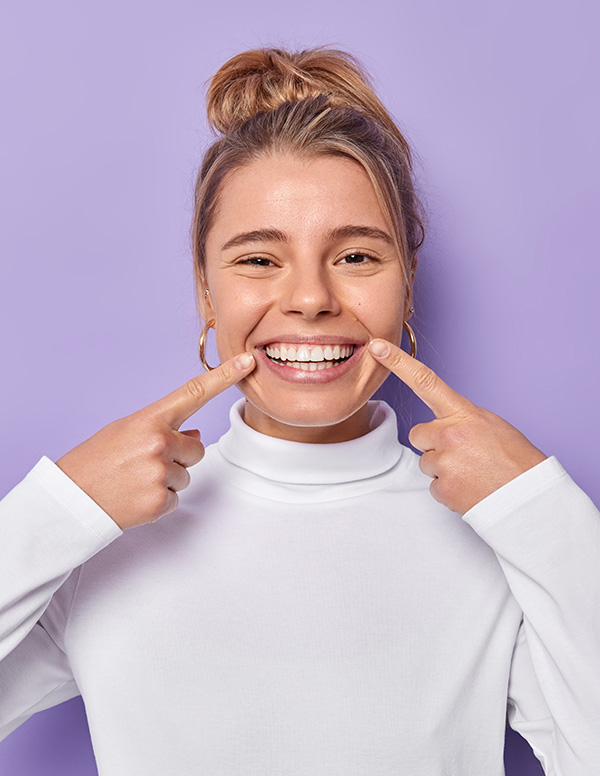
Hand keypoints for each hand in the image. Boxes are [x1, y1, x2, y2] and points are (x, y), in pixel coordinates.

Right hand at [55, 353, 255, 529]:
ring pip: (186, 475)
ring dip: (166, 480)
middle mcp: (159, 442)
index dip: (224, 376)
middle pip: (196, 449)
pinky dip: (159, 501)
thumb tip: (197, 436)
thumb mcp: (125, 432)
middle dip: (178, 458)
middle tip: (143, 464)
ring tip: (134, 480)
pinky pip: (175, 498)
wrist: (69, 499)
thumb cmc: (95, 461)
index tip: (247, 361)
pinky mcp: (159, 500)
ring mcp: (160, 472)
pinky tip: (135, 496)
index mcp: (149, 419)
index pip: (194, 392)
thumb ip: (163, 429)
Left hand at [368, 338, 547, 514]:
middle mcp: (449, 434)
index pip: (425, 381)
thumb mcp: (491, 426)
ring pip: (426, 462)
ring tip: (472, 473)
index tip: (377, 347)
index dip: (398, 362)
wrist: (529, 497)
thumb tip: (443, 426)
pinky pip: (433, 485)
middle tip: (464, 455)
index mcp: (464, 414)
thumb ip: (461, 420)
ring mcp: (444, 461)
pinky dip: (449, 488)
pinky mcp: (442, 487)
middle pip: (418, 434)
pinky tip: (470, 487)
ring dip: (443, 468)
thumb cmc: (515, 460)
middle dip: (433, 445)